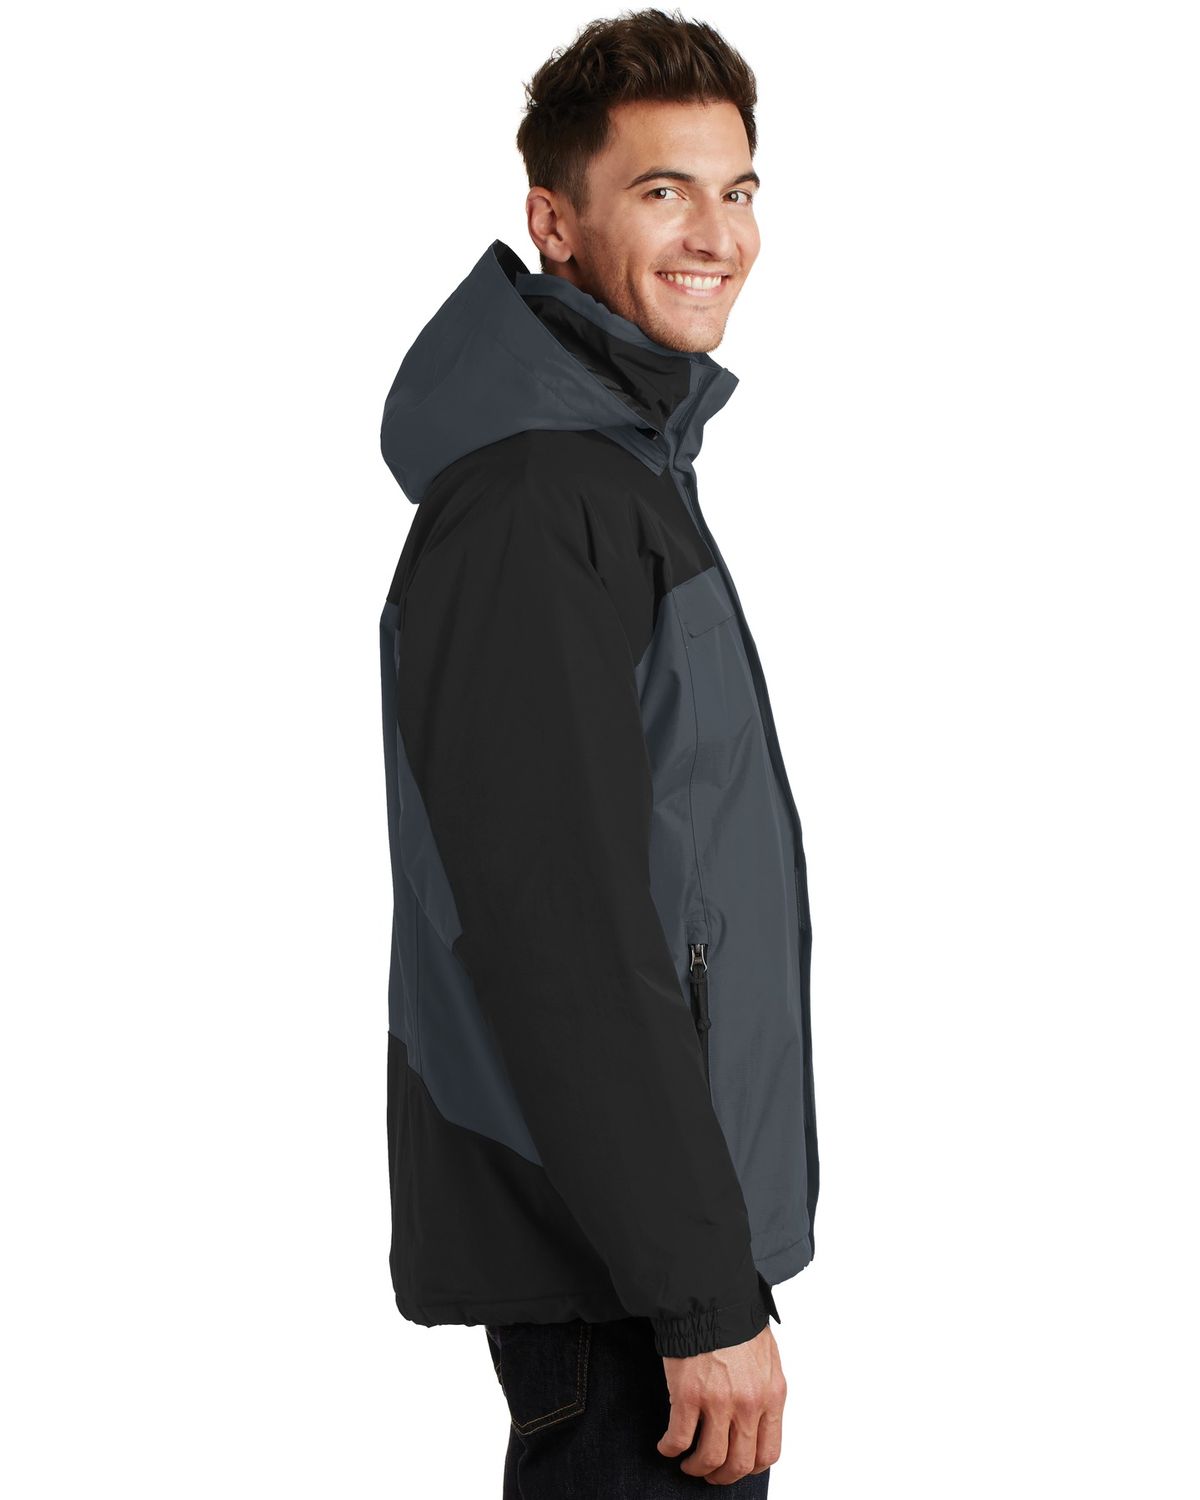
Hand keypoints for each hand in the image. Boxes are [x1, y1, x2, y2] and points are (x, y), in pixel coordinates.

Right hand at [656, 1324, 785, 1483]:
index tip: (737, 1466)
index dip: (750, 1467)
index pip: (768, 1452)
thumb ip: (763, 1391)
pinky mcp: (687, 1395)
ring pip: (709, 1458)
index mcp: (771, 1395)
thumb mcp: (766, 1358)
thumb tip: (755, 1419)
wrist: (709, 1297)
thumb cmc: (736, 1322)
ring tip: (687, 1463)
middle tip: (710, 1473)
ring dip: (696, 1467)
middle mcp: (748, 1404)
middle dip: (723, 1476)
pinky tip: (665, 1446)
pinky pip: (678, 1438)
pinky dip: (669, 1448)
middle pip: (739, 1463)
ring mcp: (717, 1402)